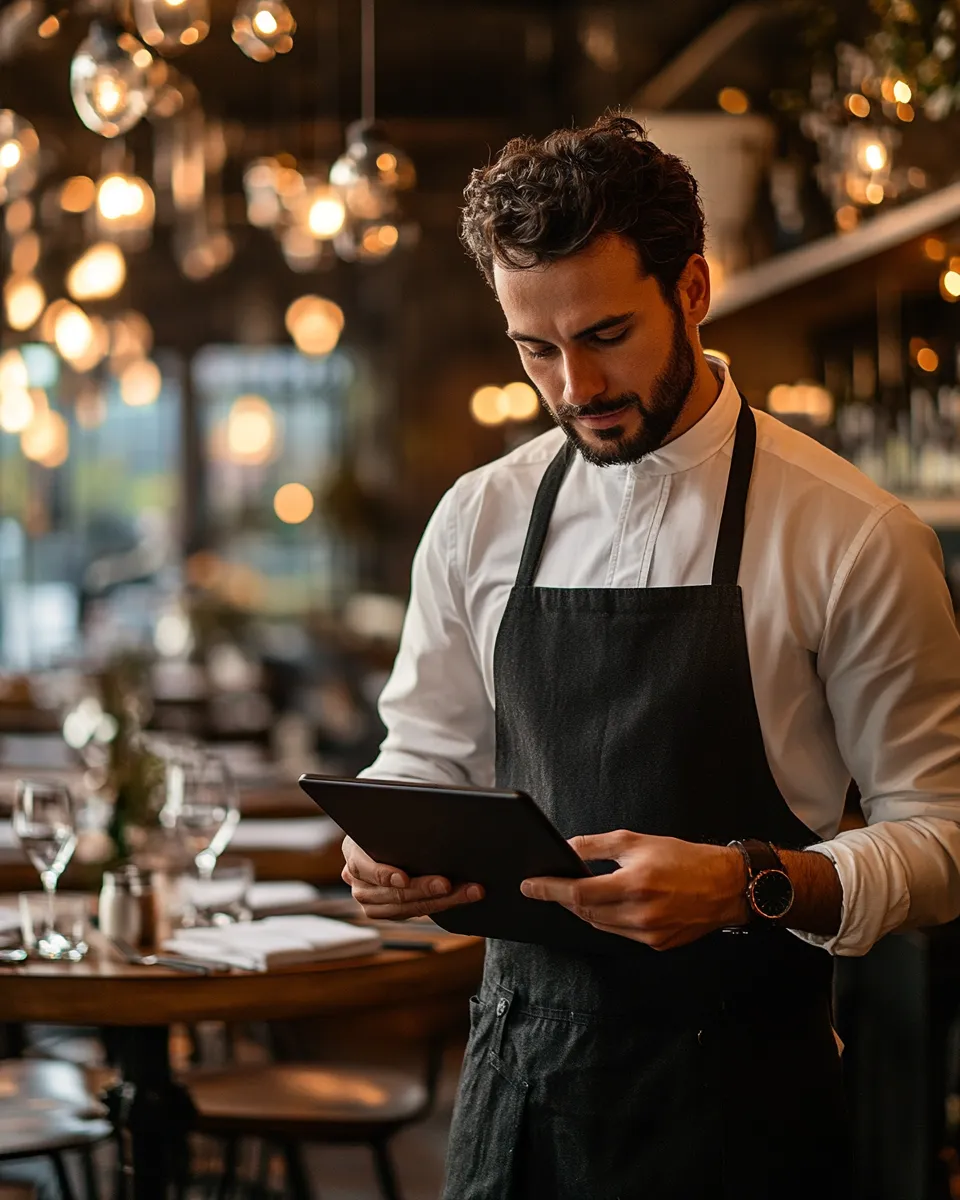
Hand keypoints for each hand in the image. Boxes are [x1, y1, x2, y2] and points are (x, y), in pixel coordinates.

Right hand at [341, 835, 483, 920]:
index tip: (404, 878)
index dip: (384, 875)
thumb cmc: (388, 827)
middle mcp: (358, 885)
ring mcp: (372, 903)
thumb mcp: (386, 822)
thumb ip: (397, 828)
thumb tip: (427, 821)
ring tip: (468, 892)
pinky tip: (460, 897)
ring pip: (408, 908)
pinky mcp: (389, 912)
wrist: (383, 840)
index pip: (365, 869)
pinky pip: (415, 913)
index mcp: (354, 857)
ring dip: (442, 901)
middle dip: (425, 889)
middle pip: (393, 893)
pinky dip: (440, 905)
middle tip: (448, 884)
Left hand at [520, 830, 746, 949]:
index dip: (550, 890)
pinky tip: (604, 906)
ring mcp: (649, 934)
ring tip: (574, 894)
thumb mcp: (637, 841)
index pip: (579, 892)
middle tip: (548, 886)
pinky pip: (619, 934)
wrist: (725, 885)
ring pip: (600, 926)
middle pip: (586, 912)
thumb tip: (566, 849)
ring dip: (583, 911)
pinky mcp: (657, 945)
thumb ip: (597, 846)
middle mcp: (640, 913)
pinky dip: (606, 920)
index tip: (530, 886)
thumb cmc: (683, 858)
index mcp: (635, 884)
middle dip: (564, 900)